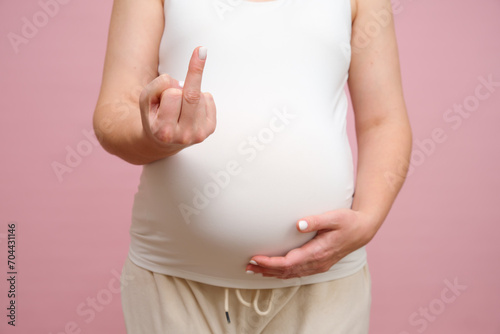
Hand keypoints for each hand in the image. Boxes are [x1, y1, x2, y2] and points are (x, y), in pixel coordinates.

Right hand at [139, 46, 215, 154]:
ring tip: (179, 106)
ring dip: (189, 93)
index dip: (168, 86)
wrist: (163, 141)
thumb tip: (185, 81)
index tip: (200, 50)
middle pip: (191, 95)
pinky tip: (190, 109)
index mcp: (164, 131)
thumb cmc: (154, 116)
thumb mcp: (146, 99)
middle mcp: (183, 136)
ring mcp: (198, 134)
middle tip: (196, 57)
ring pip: (200, 96)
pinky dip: (200, 97)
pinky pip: (209, 99)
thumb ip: (158, 85)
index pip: (172, 94)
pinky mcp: (209, 129)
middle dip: (189, 79)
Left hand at [247, 208, 376, 278]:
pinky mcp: (319, 264)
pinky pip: (297, 272)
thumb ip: (316, 220)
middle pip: (287, 271)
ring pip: (291, 274)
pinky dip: (283, 273)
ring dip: (272, 273)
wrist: (363, 230)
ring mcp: (318, 265)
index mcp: (318, 252)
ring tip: (255, 270)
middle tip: (248, 266)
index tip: (256, 258)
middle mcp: (317, 262)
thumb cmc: (348, 221)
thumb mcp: (334, 217)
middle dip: (266, 270)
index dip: (270, 263)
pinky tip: (274, 271)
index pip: (289, 262)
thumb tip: (298, 224)